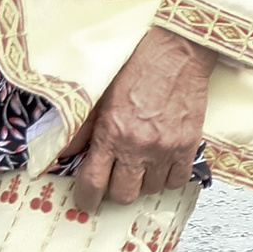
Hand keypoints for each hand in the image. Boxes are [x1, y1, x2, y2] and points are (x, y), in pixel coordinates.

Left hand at [72, 25, 211, 206]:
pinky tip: (161, 164)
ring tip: (140, 164)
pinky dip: (167, 178)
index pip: (93, 183)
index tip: (86, 201)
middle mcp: (139, 144)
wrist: (178, 50)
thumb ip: (81, 128)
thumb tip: (63, 153)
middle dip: (115, 190)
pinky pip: (177, 181)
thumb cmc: (140, 64)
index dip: (86, 198)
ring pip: (150, 190)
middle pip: (123, 194)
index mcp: (112, 131)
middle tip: (114, 177)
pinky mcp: (189, 145)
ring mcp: (166, 147)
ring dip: (142, 182)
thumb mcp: (100, 93)